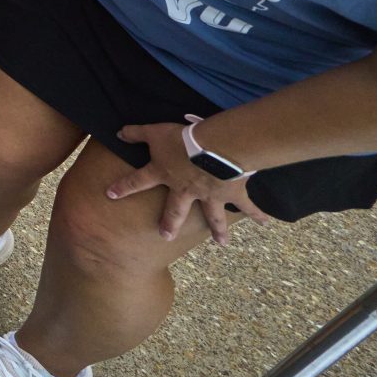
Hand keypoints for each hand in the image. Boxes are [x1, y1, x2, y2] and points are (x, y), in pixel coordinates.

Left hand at [104, 121, 272, 243]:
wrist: (213, 149)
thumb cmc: (181, 139)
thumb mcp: (154, 132)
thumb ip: (136, 133)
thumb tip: (118, 132)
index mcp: (164, 174)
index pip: (137, 181)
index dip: (122, 187)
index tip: (110, 195)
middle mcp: (185, 189)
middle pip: (175, 210)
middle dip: (170, 223)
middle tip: (166, 235)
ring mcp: (209, 195)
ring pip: (212, 216)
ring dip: (218, 230)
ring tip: (221, 244)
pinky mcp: (232, 194)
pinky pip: (247, 206)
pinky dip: (258, 214)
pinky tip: (266, 223)